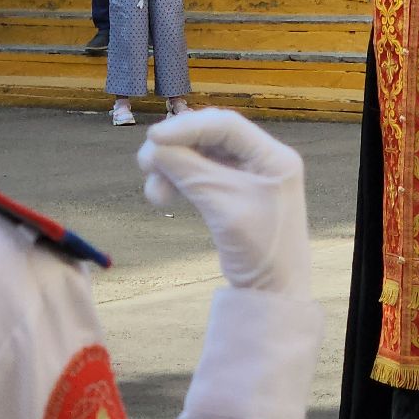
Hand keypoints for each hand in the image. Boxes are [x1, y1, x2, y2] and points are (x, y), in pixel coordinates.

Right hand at [138, 110, 309, 295]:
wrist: (272, 292)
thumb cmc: (259, 249)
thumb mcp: (221, 205)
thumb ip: (189, 171)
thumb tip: (154, 147)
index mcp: (273, 157)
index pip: (226, 126)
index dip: (187, 127)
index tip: (153, 139)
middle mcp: (263, 159)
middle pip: (211, 136)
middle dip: (177, 147)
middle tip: (145, 164)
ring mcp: (248, 175)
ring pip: (202, 155)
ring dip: (173, 167)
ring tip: (154, 192)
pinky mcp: (234, 191)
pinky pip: (201, 173)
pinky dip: (180, 181)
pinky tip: (162, 196)